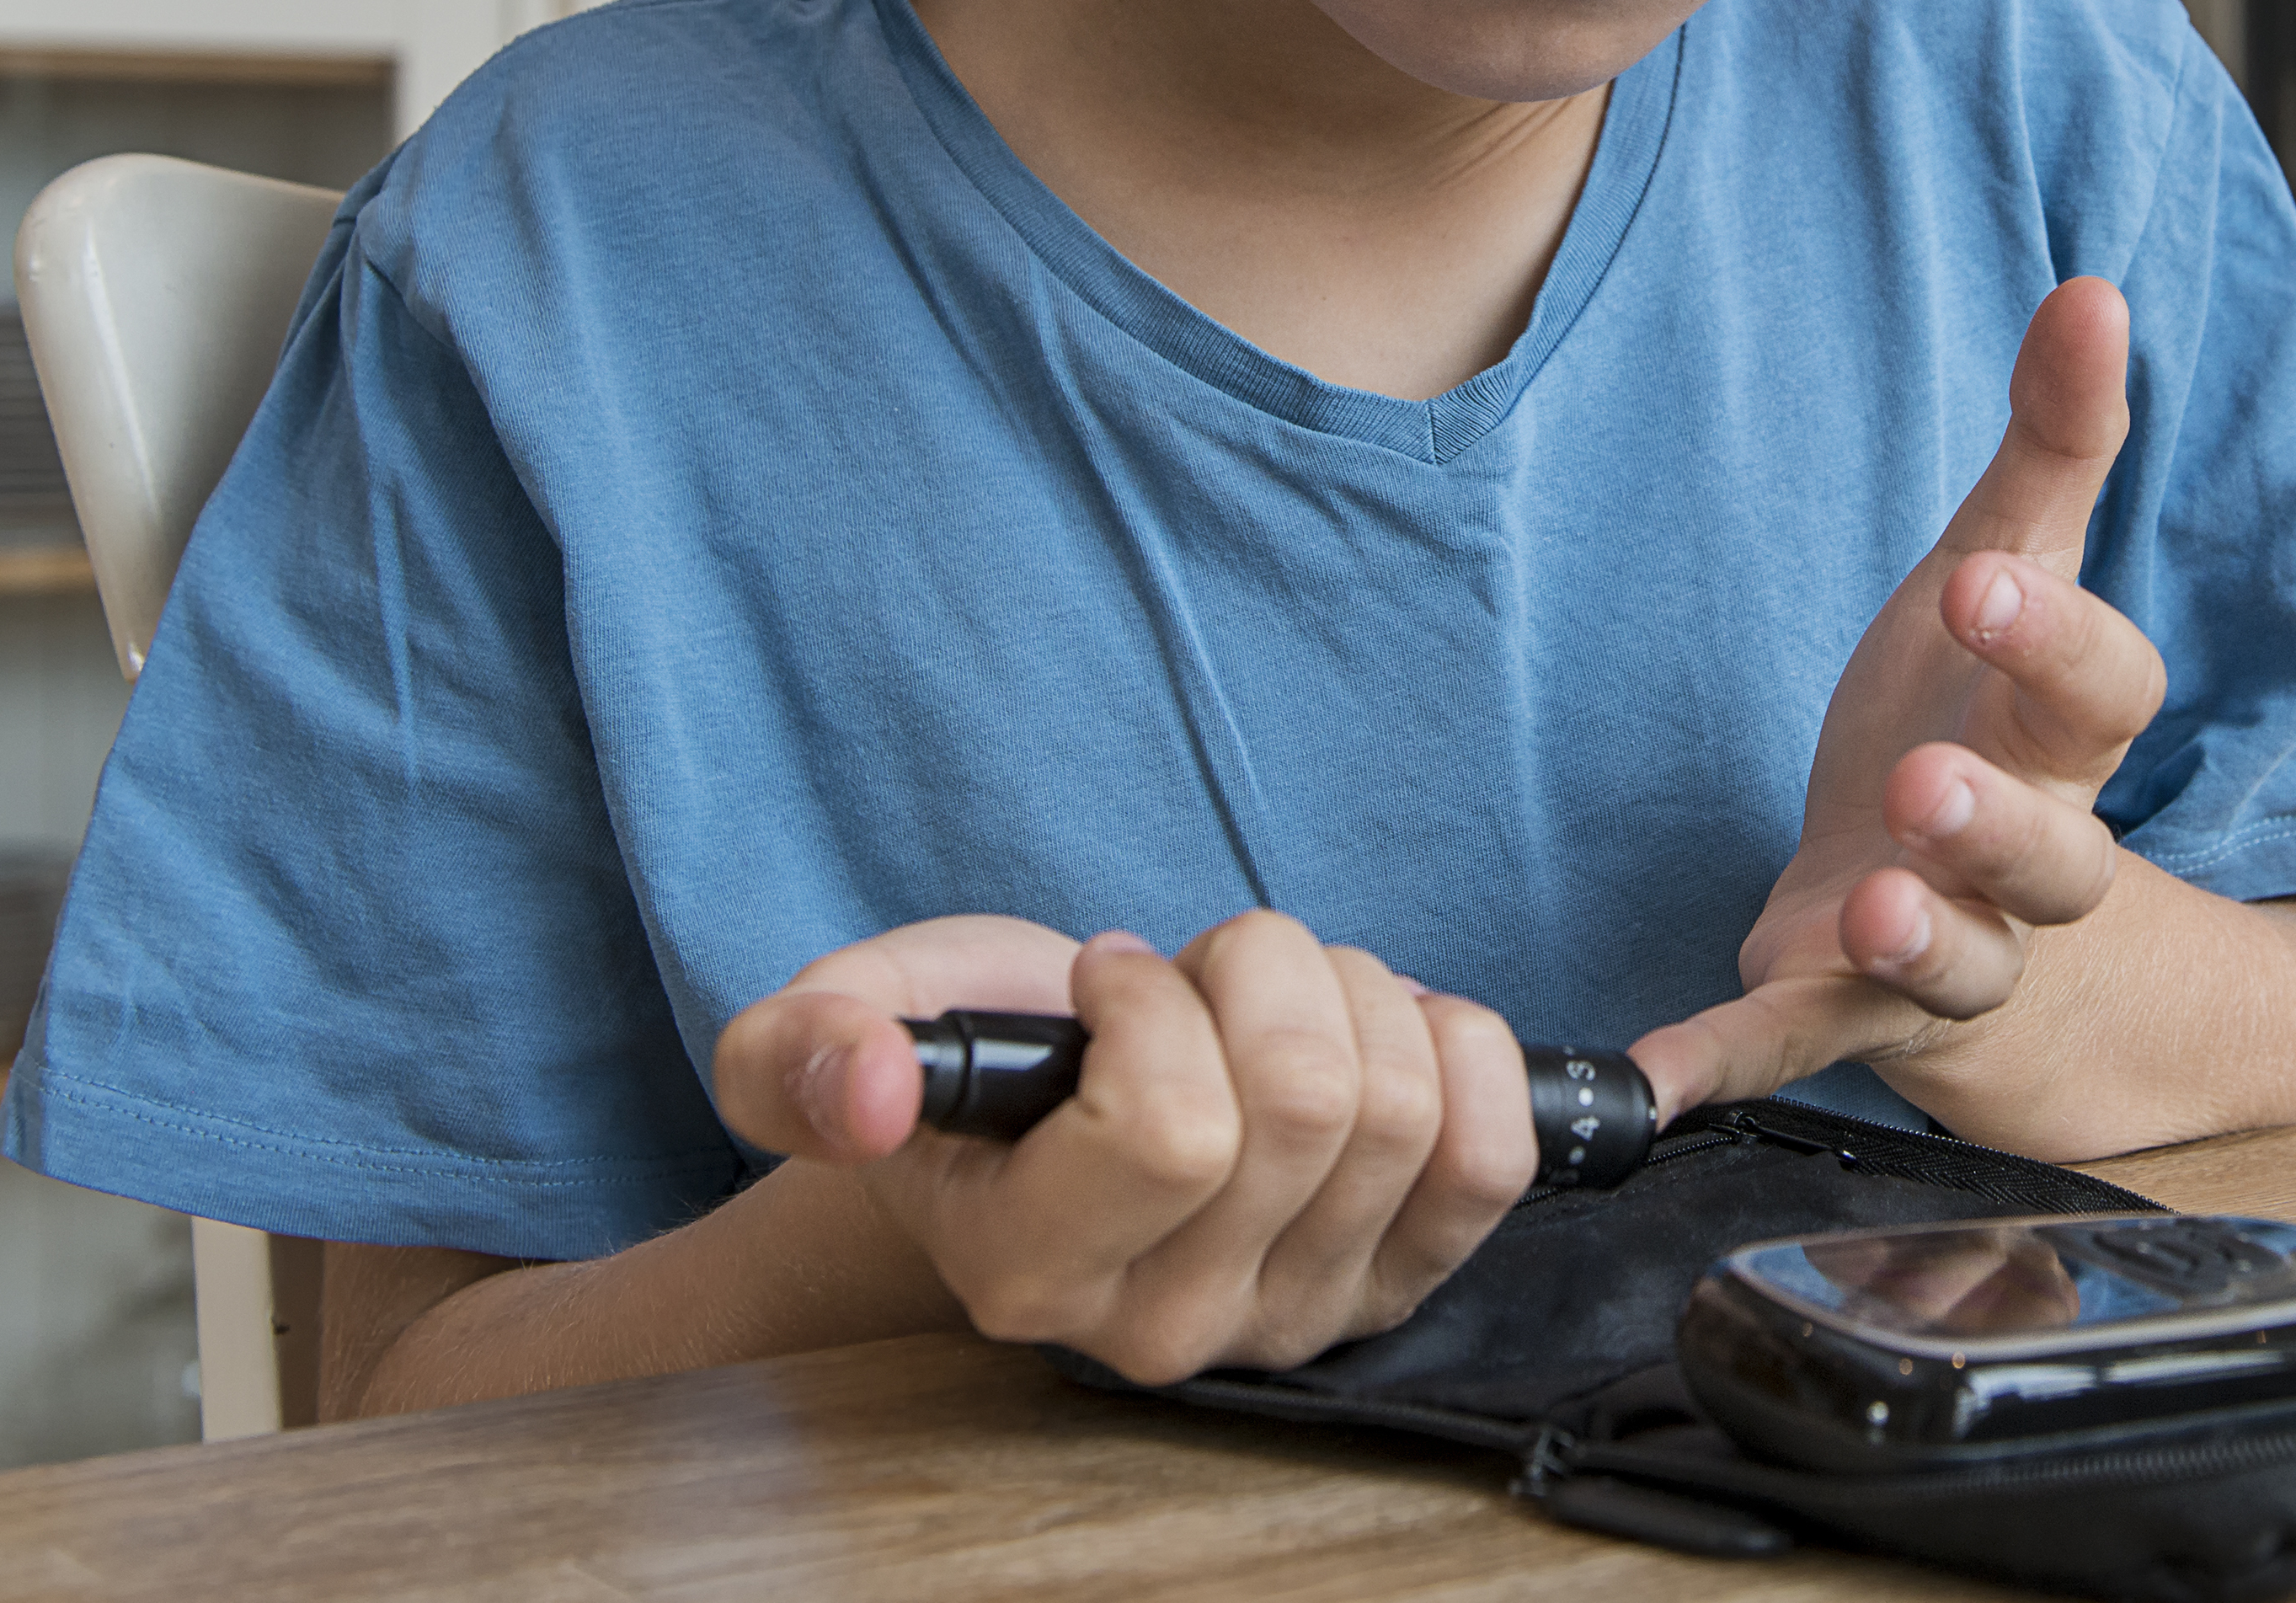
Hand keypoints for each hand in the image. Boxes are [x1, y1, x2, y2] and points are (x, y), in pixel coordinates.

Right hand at [710, 908, 1539, 1382]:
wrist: (1054, 1121)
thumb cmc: (972, 1069)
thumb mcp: (839, 1032)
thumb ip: (799, 1055)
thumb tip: (861, 1084)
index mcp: (1034, 1276)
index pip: (1176, 1131)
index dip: (1154, 1005)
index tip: (1103, 986)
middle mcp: (1177, 1327)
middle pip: (1314, 1100)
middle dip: (1257, 969)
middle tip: (1193, 985)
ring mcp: (1303, 1314)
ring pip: (1405, 1101)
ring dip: (1344, 992)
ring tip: (1265, 1010)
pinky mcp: (1404, 1279)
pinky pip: (1497, 1148)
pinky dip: (1456, 1040)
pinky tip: (1380, 1029)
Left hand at [1633, 276, 2167, 1123]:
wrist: (1926, 887)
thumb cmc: (1970, 712)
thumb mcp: (2007, 565)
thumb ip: (2055, 440)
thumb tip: (2095, 290)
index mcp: (2057, 736)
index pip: (2097, 691)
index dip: (2051, 644)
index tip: (1981, 586)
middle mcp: (2015, 859)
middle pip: (2048, 859)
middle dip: (1993, 824)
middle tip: (1928, 781)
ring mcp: (1931, 950)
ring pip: (1951, 967)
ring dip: (1912, 943)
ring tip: (1866, 910)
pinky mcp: (1830, 1013)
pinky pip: (1785, 1046)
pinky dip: (1722, 1063)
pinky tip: (1652, 1078)